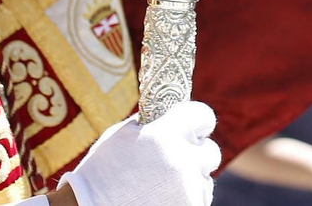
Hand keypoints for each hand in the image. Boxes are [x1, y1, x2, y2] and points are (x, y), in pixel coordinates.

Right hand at [63, 102, 219, 205]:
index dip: (197, 121)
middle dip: (196, 154)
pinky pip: (198, 200)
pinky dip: (186, 199)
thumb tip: (170, 115)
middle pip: (210, 151)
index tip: (193, 126)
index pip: (203, 115)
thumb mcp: (121, 136)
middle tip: (177, 159)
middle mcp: (181, 162)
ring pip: (204, 180)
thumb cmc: (101, 173)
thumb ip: (152, 125)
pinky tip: (162, 199)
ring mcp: (187, 191)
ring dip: (190, 179)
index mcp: (164, 135)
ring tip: (162, 185)